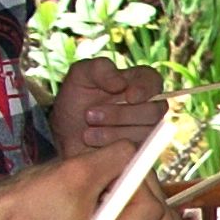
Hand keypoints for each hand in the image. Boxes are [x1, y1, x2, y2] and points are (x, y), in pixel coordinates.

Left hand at [51, 59, 169, 157]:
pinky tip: (95, 146)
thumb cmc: (75, 100)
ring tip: (87, 134)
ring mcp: (146, 130)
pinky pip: (140, 151)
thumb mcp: (80, 76)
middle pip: (154, 110)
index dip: (145, 89)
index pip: (154, 81)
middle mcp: (148, 105)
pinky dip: (116, 148)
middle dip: (121, 114)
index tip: (130, 96)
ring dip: (114, 133)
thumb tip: (121, 83)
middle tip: (89, 115)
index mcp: (138, 82)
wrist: (65, 134)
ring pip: (147, 133)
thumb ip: (100, 69)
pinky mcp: (140, 151)